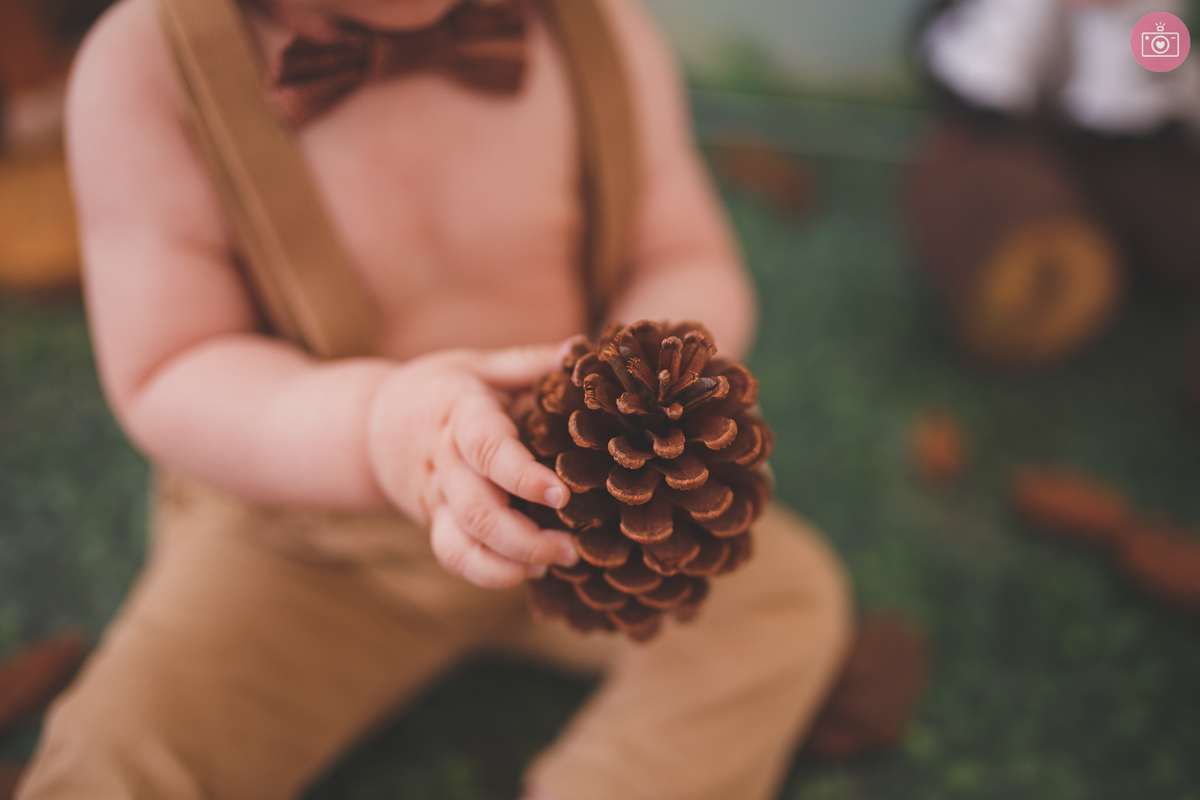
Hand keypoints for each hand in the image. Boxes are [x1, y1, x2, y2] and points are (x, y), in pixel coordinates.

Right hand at [367, 342, 578, 588]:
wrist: (371, 425)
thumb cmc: (441, 390)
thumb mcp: (477, 365)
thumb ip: (528, 362)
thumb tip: (579, 348)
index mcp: (460, 414)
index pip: (487, 448)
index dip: (522, 476)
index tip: (561, 493)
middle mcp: (444, 461)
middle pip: (478, 509)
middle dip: (526, 538)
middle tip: (572, 547)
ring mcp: (436, 498)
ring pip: (463, 542)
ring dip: (512, 562)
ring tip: (557, 560)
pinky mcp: (433, 522)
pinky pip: (454, 557)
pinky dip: (489, 573)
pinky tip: (526, 570)